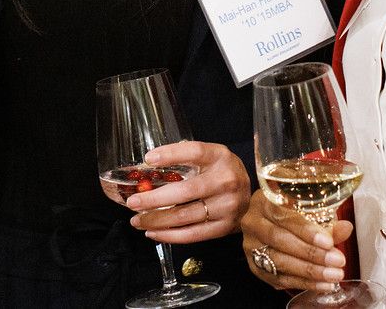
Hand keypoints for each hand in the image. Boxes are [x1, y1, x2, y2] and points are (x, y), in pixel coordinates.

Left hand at [125, 140, 250, 242]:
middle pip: (186, 191)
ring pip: (185, 216)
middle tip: (133, 202)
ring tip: (137, 220)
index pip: (195, 151)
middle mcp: (226, 181)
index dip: (171, 154)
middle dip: (154, 199)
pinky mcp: (224, 227)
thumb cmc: (222, 174)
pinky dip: (169, 235)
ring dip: (156, 220)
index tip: (148, 159)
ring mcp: (227, 206)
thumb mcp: (211, 158)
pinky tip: (153, 232)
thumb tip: (147, 168)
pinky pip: (192, 234)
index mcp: (220, 157)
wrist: (252, 198)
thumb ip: (186, 160)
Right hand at [239, 188, 353, 291]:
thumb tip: (346, 228)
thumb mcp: (306, 209)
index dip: (306, 230)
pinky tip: (322, 284)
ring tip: (333, 275)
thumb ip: (326, 220)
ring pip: (279, 261)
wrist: (267, 223)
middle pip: (280, 240)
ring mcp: (251, 246)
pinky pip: (279, 278)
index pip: (283, 215)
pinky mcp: (255, 266)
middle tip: (336, 261)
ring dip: (309, 271)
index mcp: (264, 200)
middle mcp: (253, 222)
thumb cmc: (289, 212)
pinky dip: (303, 283)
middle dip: (311, 253)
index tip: (328, 241)